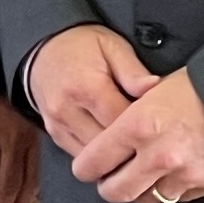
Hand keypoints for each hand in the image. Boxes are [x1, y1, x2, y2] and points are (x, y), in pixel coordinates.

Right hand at [29, 24, 160, 159]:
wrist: (43, 50)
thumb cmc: (83, 45)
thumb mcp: (112, 46)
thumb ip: (132, 71)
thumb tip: (154, 87)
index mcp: (86, 88)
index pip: (122, 120)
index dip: (144, 125)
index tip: (160, 123)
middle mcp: (67, 110)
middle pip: (108, 144)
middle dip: (132, 144)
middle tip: (152, 138)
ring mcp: (58, 125)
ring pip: (94, 156)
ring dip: (116, 154)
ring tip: (135, 144)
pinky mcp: (55, 134)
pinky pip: (82, 155)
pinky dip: (100, 155)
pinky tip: (114, 146)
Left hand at [69, 68, 203, 202]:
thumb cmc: (203, 83)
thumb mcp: (156, 89)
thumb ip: (131, 116)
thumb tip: (109, 135)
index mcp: (139, 125)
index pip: (94, 161)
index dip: (85, 167)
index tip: (85, 168)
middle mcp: (158, 154)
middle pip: (115, 192)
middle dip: (108, 187)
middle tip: (108, 180)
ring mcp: (185, 173)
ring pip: (147, 200)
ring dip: (140, 191)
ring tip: (140, 178)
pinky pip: (179, 197)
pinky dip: (172, 189)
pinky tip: (172, 173)